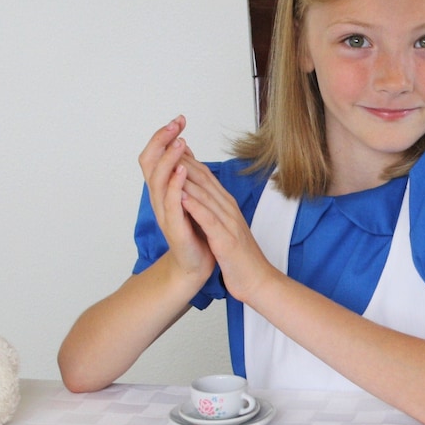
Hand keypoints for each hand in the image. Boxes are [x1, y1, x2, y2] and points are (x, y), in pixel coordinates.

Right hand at [137, 116, 215, 282]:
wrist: (196, 265)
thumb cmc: (195, 231)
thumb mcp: (189, 195)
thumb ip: (185, 173)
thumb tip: (183, 146)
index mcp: (162, 190)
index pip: (155, 156)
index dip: (163, 137)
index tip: (178, 119)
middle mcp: (159, 199)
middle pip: (150, 163)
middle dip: (161, 140)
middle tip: (175, 124)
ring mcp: (165, 213)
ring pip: (159, 180)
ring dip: (169, 159)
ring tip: (180, 142)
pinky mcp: (174, 227)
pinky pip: (172, 203)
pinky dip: (176, 185)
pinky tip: (183, 170)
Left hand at [178, 155, 277, 304]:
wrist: (257, 281)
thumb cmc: (239, 257)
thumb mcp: (226, 228)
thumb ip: (216, 211)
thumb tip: (202, 198)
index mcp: (228, 207)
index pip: (207, 177)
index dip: (189, 160)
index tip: (172, 146)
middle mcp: (229, 210)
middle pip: (205, 180)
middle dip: (185, 161)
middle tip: (167, 144)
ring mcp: (229, 223)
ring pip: (206, 196)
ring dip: (188, 179)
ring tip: (170, 163)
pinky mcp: (226, 240)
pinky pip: (209, 220)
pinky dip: (195, 207)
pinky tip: (182, 196)